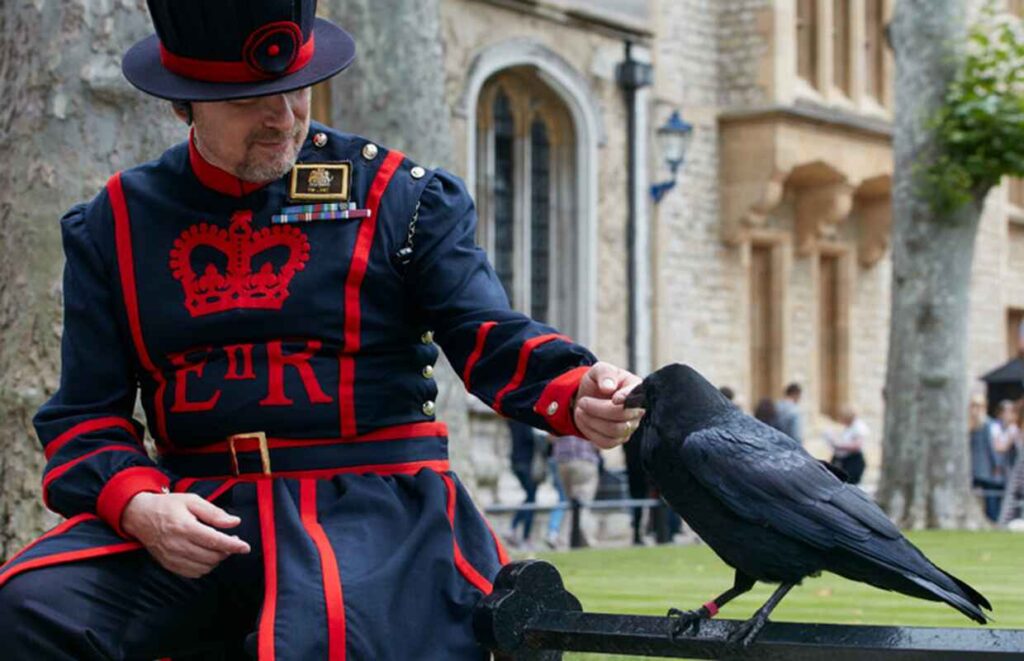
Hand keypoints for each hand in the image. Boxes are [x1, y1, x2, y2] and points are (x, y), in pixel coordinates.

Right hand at [121, 491, 250, 578]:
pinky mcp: (168, 564)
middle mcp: (178, 545)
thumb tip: (234, 522)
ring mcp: (172, 557)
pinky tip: (206, 556)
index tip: (245, 547)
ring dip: (216, 559)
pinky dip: (204, 567)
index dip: (233, 545)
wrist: (139, 516)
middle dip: (227, 551)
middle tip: (231, 541)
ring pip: (204, 567)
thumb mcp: (192, 501)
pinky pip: (193, 573)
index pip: (215, 541)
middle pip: (211, 556)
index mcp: (185, 527)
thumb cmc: (167, 506)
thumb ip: (214, 513)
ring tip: (218, 547)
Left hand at [573, 361, 643, 448]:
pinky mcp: (618, 439)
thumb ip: (605, 373)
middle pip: (623, 416)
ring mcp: (629, 427)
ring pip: (614, 431)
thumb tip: (609, 388)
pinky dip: (590, 431)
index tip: (614, 398)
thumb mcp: (600, 369)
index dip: (626, 399)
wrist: (589, 396)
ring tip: (581, 409)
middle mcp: (637, 410)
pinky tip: (584, 419)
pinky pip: (606, 443)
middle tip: (583, 401)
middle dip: (598, 409)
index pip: (637, 397)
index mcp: (636, 389)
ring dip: (592, 420)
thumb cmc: (599, 381)